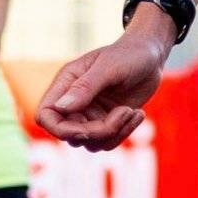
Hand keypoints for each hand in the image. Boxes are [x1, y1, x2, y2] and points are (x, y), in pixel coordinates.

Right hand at [37, 28, 165, 150]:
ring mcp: (90, 114)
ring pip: (91, 143)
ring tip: (132, 111)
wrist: (151, 56)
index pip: (46, 115)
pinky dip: (124, 132)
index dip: (59, 129)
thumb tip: (60, 107)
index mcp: (66, 83)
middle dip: (98, 131)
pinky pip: (108, 142)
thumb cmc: (129, 54)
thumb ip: (85, 87)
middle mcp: (74, 102)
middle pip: (70, 134)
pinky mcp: (107, 122)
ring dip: (115, 132)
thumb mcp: (109, 67)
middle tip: (124, 112)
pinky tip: (137, 114)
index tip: (85, 131)